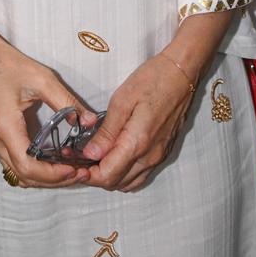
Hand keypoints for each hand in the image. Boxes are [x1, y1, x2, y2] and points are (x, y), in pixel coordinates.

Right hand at [0, 41, 97, 188]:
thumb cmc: (8, 65)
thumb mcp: (42, 79)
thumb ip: (67, 102)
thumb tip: (90, 121)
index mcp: (5, 126)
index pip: (28, 166)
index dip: (53, 174)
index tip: (76, 169)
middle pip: (24, 176)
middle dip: (55, 180)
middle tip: (82, 172)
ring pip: (19, 174)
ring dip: (46, 178)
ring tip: (72, 169)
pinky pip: (15, 165)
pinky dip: (36, 170)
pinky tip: (55, 161)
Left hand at [81, 51, 193, 191]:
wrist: (181, 73)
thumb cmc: (152, 80)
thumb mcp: (122, 101)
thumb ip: (107, 132)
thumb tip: (90, 155)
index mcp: (137, 143)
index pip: (107, 176)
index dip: (88, 175)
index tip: (74, 164)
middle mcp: (150, 156)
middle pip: (117, 183)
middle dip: (95, 176)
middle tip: (80, 160)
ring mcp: (159, 156)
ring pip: (129, 182)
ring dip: (110, 177)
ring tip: (95, 159)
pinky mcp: (164, 152)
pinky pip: (141, 175)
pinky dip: (125, 174)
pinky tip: (114, 158)